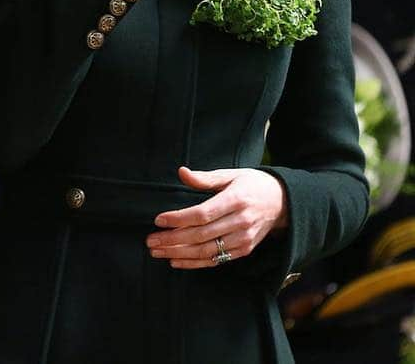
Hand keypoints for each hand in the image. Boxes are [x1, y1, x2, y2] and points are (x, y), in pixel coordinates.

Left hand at [146, 166, 288, 269]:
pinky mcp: (244, 251)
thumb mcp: (230, 174)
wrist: (283, 203)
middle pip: (201, 235)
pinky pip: (216, 260)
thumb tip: (181, 172)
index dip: (179, 219)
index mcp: (235, 200)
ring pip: (206, 251)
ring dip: (179, 254)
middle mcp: (240, 222)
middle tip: (150, 241)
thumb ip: (205, 177)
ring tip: (157, 252)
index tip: (158, 220)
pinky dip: (195, 263)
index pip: (202, 214)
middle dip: (173, 240)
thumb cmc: (251, 184)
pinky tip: (176, 261)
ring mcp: (243, 240)